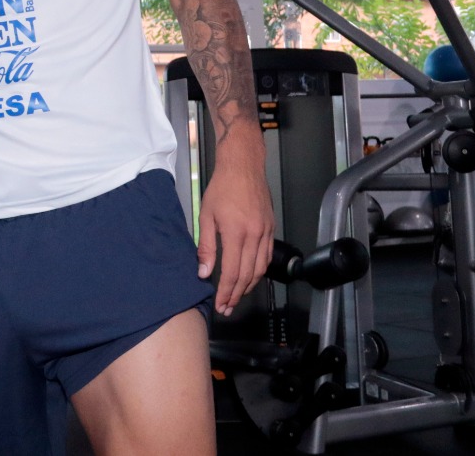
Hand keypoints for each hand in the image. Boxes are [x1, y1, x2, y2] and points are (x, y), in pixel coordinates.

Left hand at [196, 134, 273, 316]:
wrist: (243, 167)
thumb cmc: (221, 188)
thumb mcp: (206, 215)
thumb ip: (206, 246)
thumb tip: (203, 272)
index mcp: (236, 233)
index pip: (231, 272)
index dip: (226, 291)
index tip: (220, 304)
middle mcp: (254, 236)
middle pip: (247, 275)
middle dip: (237, 294)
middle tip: (227, 307)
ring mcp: (266, 233)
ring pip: (260, 269)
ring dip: (249, 286)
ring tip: (237, 296)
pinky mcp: (271, 228)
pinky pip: (267, 256)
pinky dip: (259, 271)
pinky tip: (250, 277)